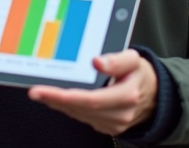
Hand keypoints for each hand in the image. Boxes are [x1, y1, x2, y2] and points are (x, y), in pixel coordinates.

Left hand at [27, 50, 157, 134]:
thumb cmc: (140, 74)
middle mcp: (119, 114)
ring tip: (41, 91)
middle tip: (34, 90)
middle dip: (54, 99)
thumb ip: (116, 60)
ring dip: (58, 103)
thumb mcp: (134, 60)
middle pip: (79, 109)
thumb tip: (96, 61)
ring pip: (78, 114)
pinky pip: (82, 117)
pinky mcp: (107, 127)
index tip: (42, 89)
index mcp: (126, 96)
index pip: (90, 99)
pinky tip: (57, 97)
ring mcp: (113, 124)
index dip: (63, 96)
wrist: (154, 96)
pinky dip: (68, 107)